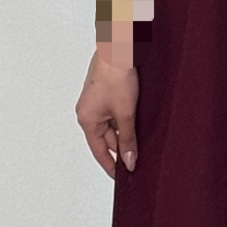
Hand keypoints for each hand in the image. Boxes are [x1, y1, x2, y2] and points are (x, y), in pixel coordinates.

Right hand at [76, 46, 138, 177]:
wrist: (118, 48)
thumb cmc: (116, 76)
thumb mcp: (126, 113)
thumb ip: (128, 139)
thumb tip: (129, 161)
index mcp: (86, 119)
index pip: (98, 151)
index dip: (110, 166)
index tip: (120, 178)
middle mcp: (87, 112)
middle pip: (105, 139)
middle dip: (120, 149)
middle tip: (136, 161)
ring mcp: (95, 102)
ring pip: (110, 126)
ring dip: (124, 134)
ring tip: (139, 142)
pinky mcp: (104, 94)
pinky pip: (113, 114)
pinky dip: (124, 121)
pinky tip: (136, 123)